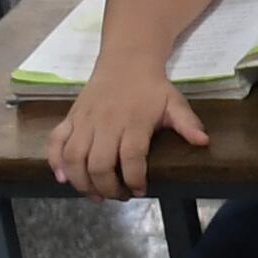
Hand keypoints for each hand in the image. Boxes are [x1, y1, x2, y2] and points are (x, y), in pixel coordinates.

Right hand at [43, 66, 206, 198]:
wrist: (126, 61)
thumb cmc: (152, 88)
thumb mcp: (175, 102)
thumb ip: (187, 123)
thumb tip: (203, 142)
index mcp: (134, 121)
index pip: (131, 157)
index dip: (134, 179)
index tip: (139, 191)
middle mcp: (106, 122)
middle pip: (99, 163)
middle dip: (107, 187)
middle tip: (118, 197)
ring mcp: (84, 120)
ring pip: (74, 157)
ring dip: (81, 181)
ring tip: (95, 195)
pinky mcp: (70, 117)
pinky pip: (56, 140)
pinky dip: (55, 161)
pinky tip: (62, 178)